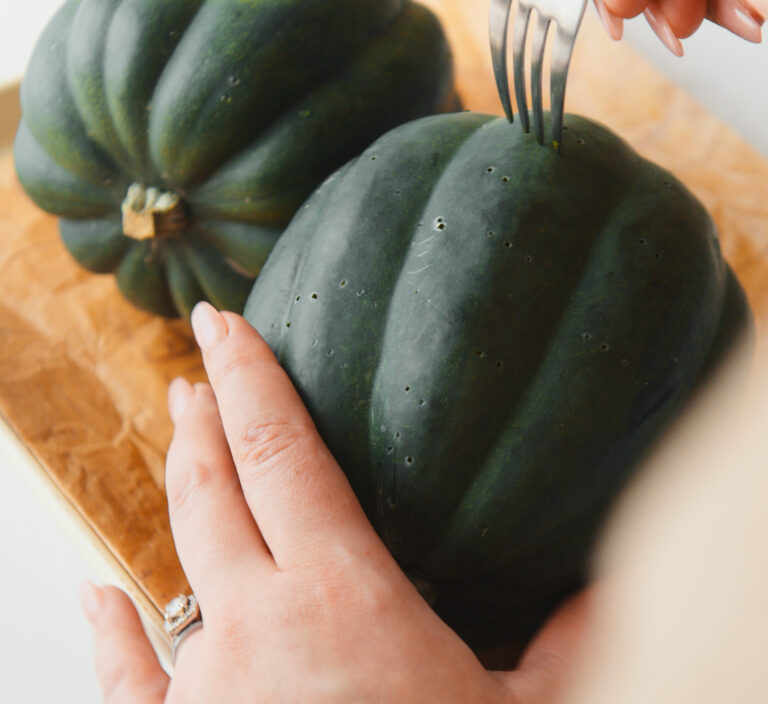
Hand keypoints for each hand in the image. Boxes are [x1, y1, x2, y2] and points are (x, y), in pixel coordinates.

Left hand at [80, 303, 591, 702]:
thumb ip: (562, 646)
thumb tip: (610, 592)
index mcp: (339, 598)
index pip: (279, 451)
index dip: (249, 375)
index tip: (224, 323)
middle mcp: (252, 628)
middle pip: (210, 488)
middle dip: (202, 416)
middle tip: (195, 369)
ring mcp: (200, 692)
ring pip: (170, 568)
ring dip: (175, 502)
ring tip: (180, 449)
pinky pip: (125, 683)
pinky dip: (106, 631)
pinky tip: (92, 595)